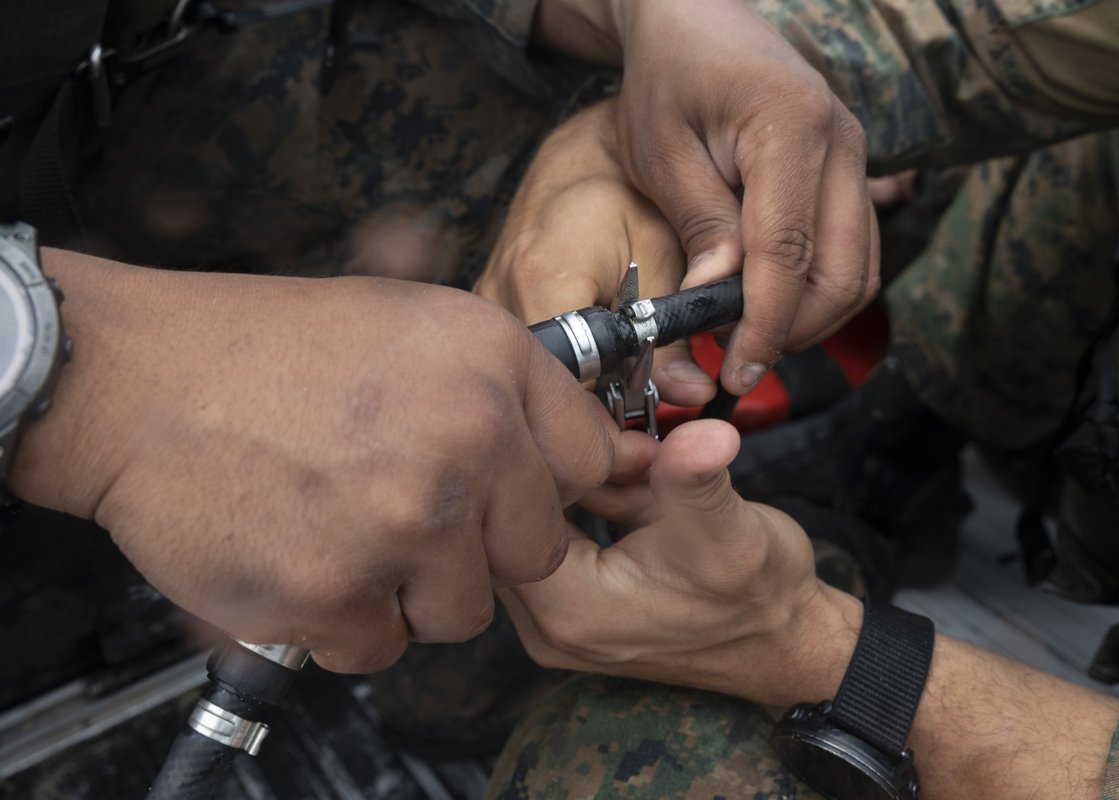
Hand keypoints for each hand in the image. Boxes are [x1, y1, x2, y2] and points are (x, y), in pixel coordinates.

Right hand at [11, 251, 615, 672]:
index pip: (589, 461)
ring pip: (461, 612)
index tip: (508, 494)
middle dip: (480, 548)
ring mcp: (404, 522)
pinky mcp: (337, 593)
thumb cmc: (271, 351)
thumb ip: (506, 388)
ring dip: (412, 593)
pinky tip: (306, 560)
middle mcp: (466, 438)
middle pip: (536, 553)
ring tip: (348, 534)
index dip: (544, 485)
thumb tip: (592, 454)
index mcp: (494, 362)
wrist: (141, 382)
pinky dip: (344, 623)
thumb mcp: (413, 323)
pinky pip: (380, 647)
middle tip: (409, 517)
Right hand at [476, 100, 716, 407]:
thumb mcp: (668, 255)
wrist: (586, 155)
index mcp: (540, 277)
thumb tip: (689, 395)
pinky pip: (520, 372)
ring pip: (526, 391)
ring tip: (619, 404)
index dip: (611, 420)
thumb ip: (677, 328)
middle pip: (540, 397)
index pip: (565, 386)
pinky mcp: (487, 319)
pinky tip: (591, 383)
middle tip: (642, 425)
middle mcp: (496, 299)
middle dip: (595, 425)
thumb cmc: (631, 191)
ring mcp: (483, 312)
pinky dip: (559, 387)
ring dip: (574, 410)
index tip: (650, 429)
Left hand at [500, 419, 860, 707]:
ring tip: (626, 462)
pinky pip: (553, 537)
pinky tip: (624, 483)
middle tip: (612, 435)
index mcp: (568, 611)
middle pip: (507, 517)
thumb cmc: (761, 597)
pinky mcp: (571, 605)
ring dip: (570, 480)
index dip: (545, 454)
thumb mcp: (731, 528)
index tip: (593, 427)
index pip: (506, 510)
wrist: (786, 641)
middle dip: (556, 463)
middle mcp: (545, 624)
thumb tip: (701, 435)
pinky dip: (581, 501)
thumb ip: (697, 479)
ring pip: (528, 523)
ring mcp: (554, 618)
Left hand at [533, 0, 880, 393]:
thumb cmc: (669, 78)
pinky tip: (773, 305)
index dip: (766, 325)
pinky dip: (820, 288)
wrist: (699, 20)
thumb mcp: (662, 150)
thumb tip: (718, 300)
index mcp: (791, 127)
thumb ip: (700, 223)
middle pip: (842, 271)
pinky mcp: (851, 171)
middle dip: (794, 332)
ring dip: (812, 317)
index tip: (737, 371)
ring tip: (752, 338)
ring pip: (860, 267)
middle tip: (739, 361)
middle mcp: (843, 141)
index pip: (789, 254)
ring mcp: (856, 155)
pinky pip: (854, 248)